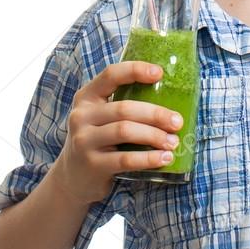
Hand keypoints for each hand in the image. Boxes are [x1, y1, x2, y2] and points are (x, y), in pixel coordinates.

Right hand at [49, 61, 184, 204]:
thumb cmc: (99, 140)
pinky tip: (164, 158)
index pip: (110, 75)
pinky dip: (148, 158)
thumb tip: (173, 95)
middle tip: (177, 122)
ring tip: (173, 142)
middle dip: (156, 114)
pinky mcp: (92, 165)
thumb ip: (124, 104)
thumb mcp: (102, 117)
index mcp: (87, 97)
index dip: (135, 70)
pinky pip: (125, 159)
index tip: (159, 73)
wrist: (72, 178)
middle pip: (124, 108)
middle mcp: (81, 116)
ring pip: (125, 131)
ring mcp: (84, 141)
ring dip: (154, 136)